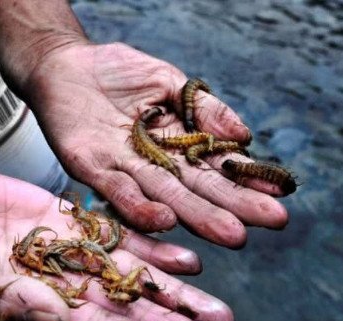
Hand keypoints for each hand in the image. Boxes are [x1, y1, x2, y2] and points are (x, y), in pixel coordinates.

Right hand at [0, 157, 232, 320]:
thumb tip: (54, 319)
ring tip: (221, 313)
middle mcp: (55, 289)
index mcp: (28, 312)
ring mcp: (62, 254)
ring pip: (131, 278)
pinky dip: (151, 248)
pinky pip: (115, 237)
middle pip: (128, 314)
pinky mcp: (62, 222)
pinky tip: (187, 261)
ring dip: (176, 296)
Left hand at [24, 42, 287, 246]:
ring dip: (196, 216)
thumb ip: (203, 108)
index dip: (246, 179)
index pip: (215, 166)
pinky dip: (139, 206)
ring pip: (163, 196)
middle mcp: (153, 165)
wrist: (63, 64)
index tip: (279, 194)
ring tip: (231, 233)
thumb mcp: (168, 82)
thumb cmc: (116, 72)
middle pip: (196, 189)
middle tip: (270, 223)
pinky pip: (117, 189)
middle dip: (232, 206)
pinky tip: (166, 219)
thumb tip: (246, 135)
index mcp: (174, 144)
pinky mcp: (91, 168)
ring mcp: (123, 169)